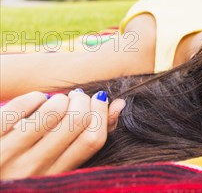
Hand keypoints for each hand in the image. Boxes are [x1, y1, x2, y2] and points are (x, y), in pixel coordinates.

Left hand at [0, 90, 124, 179]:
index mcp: (55, 176)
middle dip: (82, 100)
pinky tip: (35, 101)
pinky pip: (20, 107)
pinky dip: (33, 97)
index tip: (98, 100)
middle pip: (77, 121)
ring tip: (55, 102)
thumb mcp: (54, 167)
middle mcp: (33, 168)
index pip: (93, 139)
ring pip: (52, 111)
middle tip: (77, 97)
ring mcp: (10, 154)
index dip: (102, 112)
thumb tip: (118, 105)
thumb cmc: (24, 172)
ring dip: (59, 99)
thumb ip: (87, 139)